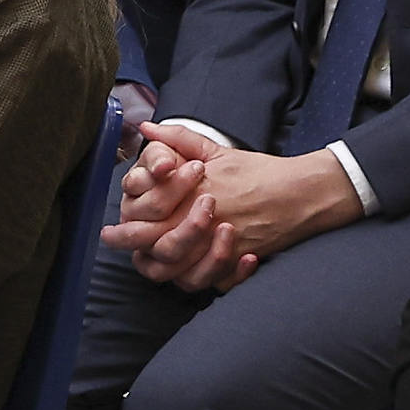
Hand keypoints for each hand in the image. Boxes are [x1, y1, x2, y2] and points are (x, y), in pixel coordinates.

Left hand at [102, 129, 360, 291]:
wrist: (302, 192)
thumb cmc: (258, 171)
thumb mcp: (217, 150)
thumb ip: (180, 140)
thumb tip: (146, 128)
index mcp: (194, 198)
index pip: (148, 218)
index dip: (124, 228)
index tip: (107, 231)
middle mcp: (204, 224)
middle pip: (157, 245)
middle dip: (131, 245)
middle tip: (115, 241)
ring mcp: (221, 246)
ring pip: (179, 271)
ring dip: (160, 266)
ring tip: (145, 259)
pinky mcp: (237, 260)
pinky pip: (210, 282)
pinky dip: (196, 279)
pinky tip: (182, 271)